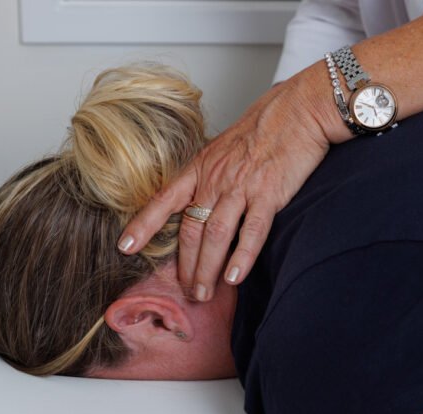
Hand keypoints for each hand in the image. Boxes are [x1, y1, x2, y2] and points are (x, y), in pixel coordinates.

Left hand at [119, 61, 349, 300]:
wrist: (298, 110)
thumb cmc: (265, 126)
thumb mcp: (225, 146)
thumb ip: (213, 173)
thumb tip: (204, 198)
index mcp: (201, 167)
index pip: (164, 200)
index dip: (143, 225)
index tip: (125, 247)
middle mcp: (215, 180)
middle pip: (191, 230)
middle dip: (185, 266)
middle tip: (186, 291)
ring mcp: (241, 188)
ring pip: (215, 236)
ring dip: (207, 270)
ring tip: (203, 294)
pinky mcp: (268, 195)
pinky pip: (251, 233)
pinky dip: (241, 258)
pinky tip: (234, 278)